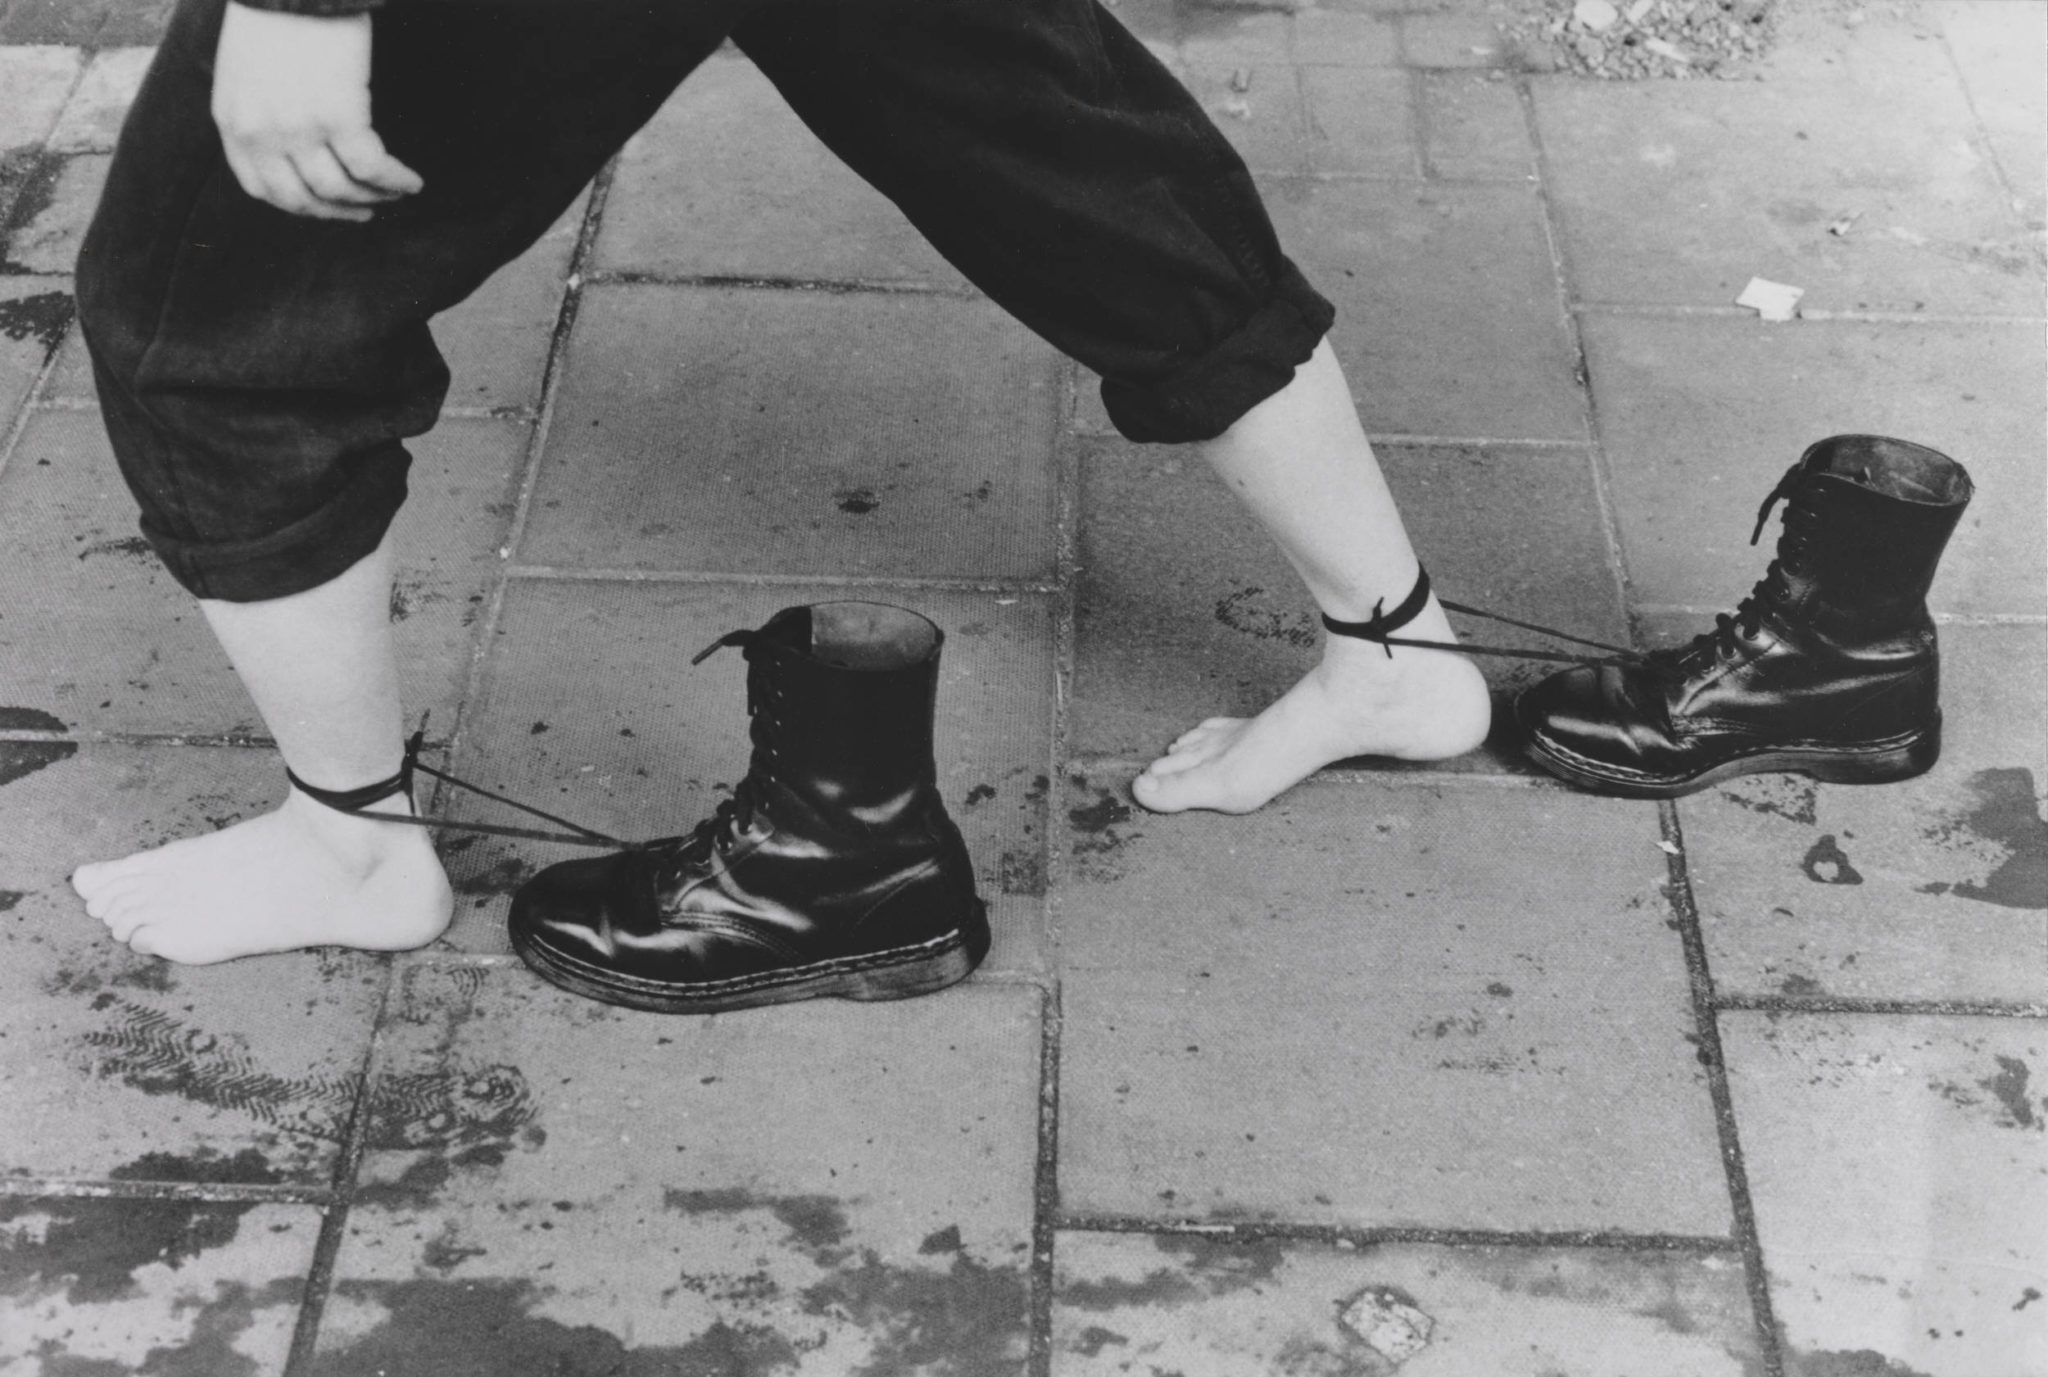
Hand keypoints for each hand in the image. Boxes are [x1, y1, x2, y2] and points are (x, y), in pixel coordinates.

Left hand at [211, 2, 422, 220]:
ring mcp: (298, 128)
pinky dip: (395, 180)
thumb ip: (261, 114)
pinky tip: (412, 181)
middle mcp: (261, 134)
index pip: (261, 188)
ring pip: (339, 189)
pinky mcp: (338, 116)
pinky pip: (371, 167)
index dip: (300, 206)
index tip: (325, 206)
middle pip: (302, 199)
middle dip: (338, 212)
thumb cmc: (276, 14)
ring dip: (374, 197)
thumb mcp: (247, 73)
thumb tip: (298, 150)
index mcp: (234, 122)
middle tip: (365, 211)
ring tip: (396, 193)